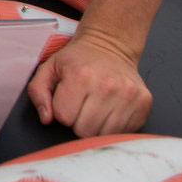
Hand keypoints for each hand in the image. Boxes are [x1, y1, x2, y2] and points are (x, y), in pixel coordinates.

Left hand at [27, 30, 151, 136]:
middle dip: (79, 121)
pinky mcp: (144, 103)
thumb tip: (47, 119)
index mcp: (80, 76)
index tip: (68, 99)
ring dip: (97, 126)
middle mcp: (107, 86)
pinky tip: (111, 109)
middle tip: (82, 105)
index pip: (64, 117)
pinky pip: (123, 132)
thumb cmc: (77, 60)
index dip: (62, 111)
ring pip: (104, 135)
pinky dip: (114, 126)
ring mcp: (129, 95)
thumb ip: (38, 92)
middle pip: (84, 131)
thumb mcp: (49, 68)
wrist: (110, 45)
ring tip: (96, 107)